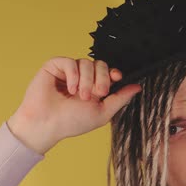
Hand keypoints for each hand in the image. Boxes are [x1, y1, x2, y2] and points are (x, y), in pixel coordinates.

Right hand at [7, 57, 140, 154]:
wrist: (47, 124)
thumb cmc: (72, 122)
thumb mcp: (103, 112)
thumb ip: (120, 99)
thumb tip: (138, 87)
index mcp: (94, 87)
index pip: (108, 72)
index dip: (113, 72)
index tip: (116, 77)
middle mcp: (82, 78)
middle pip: (100, 64)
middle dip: (101, 78)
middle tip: (96, 94)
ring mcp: (68, 72)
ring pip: (86, 62)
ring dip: (86, 80)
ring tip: (79, 95)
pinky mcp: (54, 67)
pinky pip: (70, 61)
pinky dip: (73, 75)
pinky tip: (70, 89)